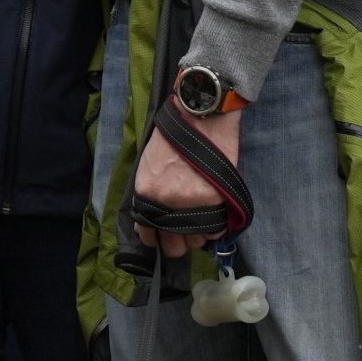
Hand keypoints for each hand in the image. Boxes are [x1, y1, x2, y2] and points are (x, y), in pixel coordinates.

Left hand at [131, 103, 240, 260]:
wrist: (201, 115)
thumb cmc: (176, 133)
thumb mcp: (150, 162)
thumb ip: (153, 190)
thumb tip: (158, 215)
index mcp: (146, 193)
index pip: (147, 234)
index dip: (156, 239)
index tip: (162, 238)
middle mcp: (165, 203)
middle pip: (173, 246)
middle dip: (177, 243)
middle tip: (183, 235)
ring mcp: (190, 203)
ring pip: (196, 241)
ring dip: (198, 235)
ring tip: (200, 222)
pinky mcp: (214, 199)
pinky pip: (216, 229)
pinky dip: (216, 228)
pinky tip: (214, 218)